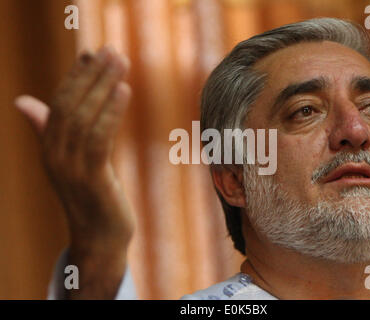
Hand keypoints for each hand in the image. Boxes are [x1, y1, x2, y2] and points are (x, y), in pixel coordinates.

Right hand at [14, 46, 134, 252]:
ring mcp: (71, 168)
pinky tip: (123, 90)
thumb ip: (49, 129)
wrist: (100, 239)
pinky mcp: (92, 179)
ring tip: (120, 61)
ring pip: (84, 117)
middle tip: (111, 50)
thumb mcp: (70, 160)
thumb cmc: (90, 195)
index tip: (92, 52)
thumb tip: (23, 101)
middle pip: (70, 105)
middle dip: (90, 75)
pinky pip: (100, 138)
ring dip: (103, 86)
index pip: (60, 103)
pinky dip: (110, 111)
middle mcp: (55, 155)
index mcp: (50, 147)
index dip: (75, 76)